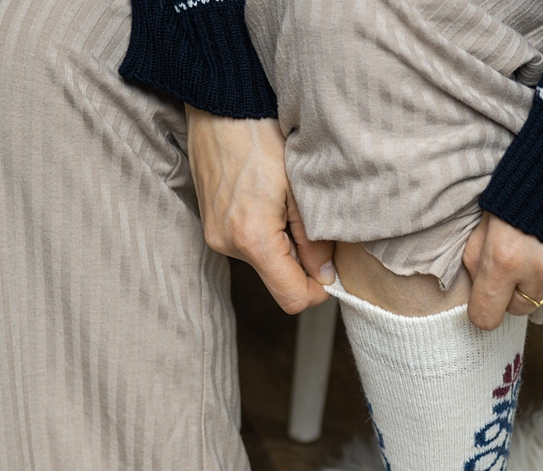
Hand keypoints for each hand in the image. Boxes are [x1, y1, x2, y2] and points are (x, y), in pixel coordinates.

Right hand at [185, 105, 333, 313]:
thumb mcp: (301, 188)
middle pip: (278, 280)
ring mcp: (215, 236)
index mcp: (253, 239)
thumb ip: (314, 241)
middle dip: (302, 262)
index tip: (331, 271)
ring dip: (284, 244)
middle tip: (311, 221)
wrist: (220, 101)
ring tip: (286, 202)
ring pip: (265, 262)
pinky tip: (269, 199)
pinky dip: (266, 232)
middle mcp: (228, 244)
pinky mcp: (211, 225)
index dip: (318, 291)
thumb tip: (325, 275)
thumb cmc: (261, 134)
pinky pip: (249, 245)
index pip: (292, 297)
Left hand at [463, 212, 542, 329]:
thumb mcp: (489, 211)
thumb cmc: (529, 175)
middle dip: (511, 293)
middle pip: (517, 309)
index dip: (483, 309)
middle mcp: (538, 269)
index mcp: (504, 257)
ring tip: (538, 237)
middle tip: (512, 261)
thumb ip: (478, 254)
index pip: (485, 316)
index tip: (484, 299)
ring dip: (537, 274)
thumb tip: (477, 283)